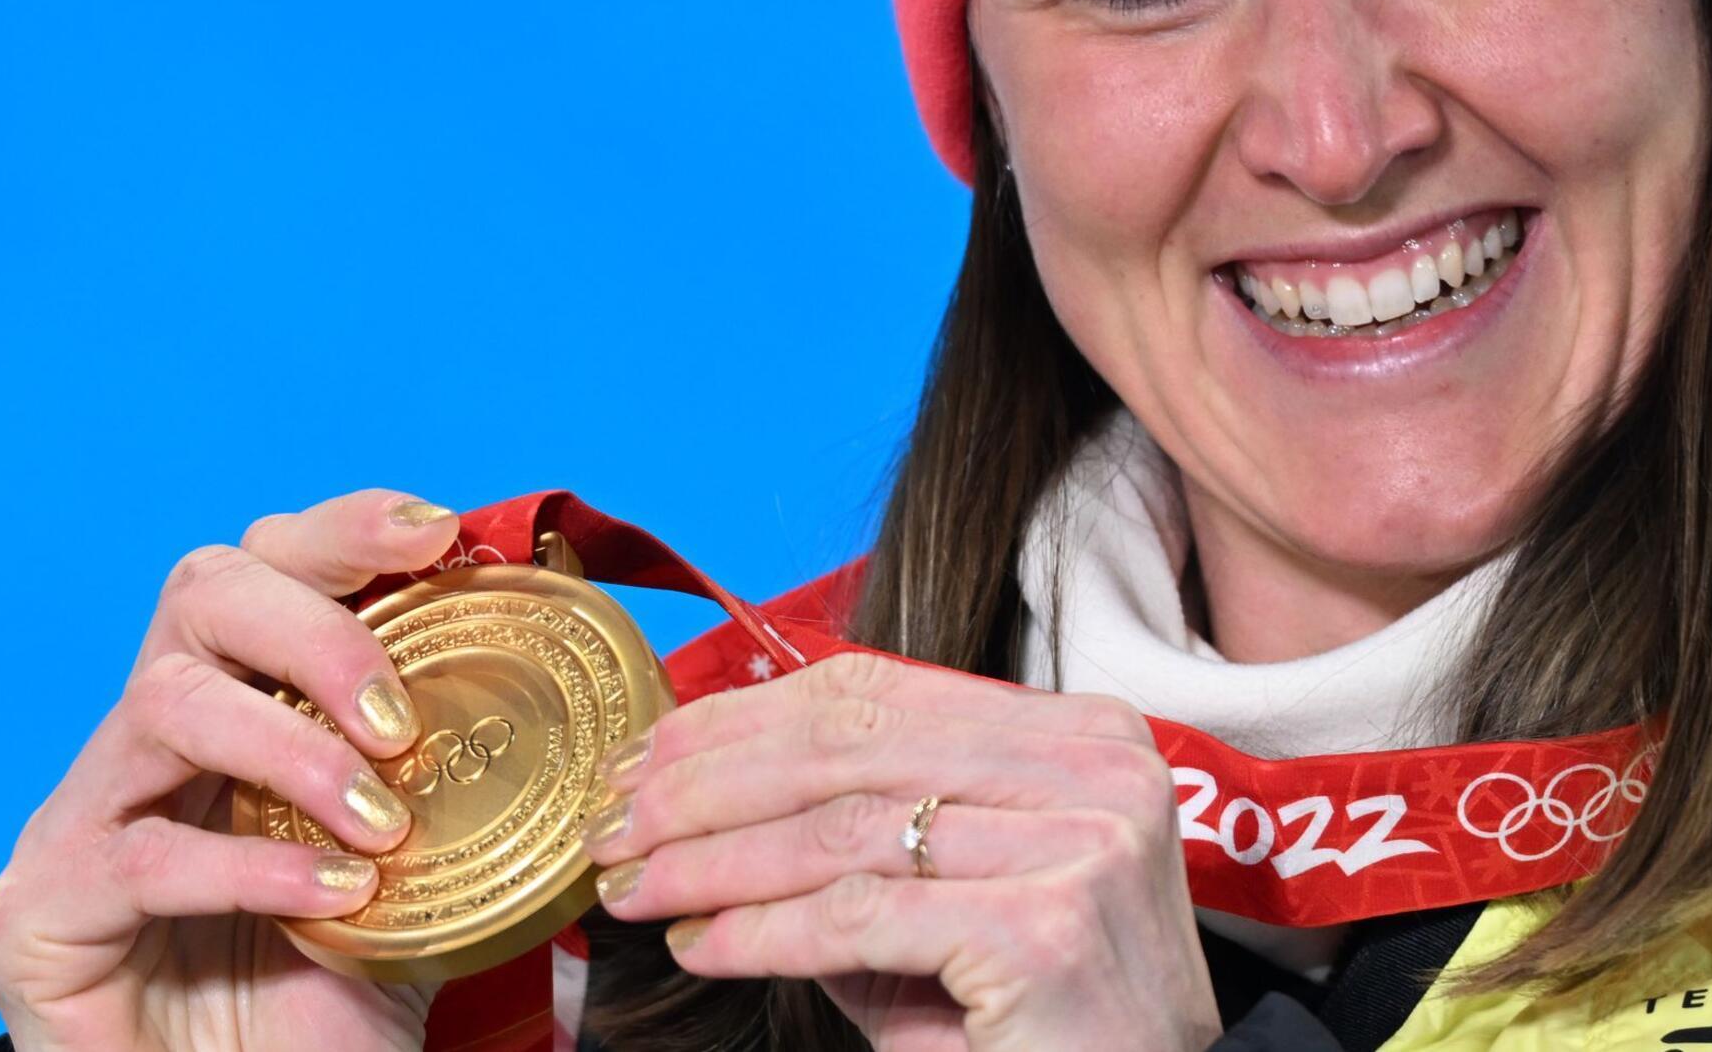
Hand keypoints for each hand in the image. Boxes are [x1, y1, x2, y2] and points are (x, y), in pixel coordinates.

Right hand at [0, 489, 462, 1051]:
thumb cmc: (333, 999)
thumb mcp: (424, 875)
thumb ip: (470, 793)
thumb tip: (595, 725)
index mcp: (239, 706)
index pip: (269, 567)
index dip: (343, 531)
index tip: (436, 532)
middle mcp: (152, 740)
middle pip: (205, 590)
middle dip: (318, 628)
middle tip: (402, 718)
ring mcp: (86, 816)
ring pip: (165, 699)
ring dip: (296, 748)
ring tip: (383, 821)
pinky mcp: (42, 910)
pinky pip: (141, 853)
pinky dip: (254, 865)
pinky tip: (337, 894)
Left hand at [582, 653, 1223, 1051]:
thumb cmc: (1038, 1022)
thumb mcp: (954, 900)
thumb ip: (865, 834)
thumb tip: (697, 795)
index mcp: (1081, 737)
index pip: (882, 691)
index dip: (750, 714)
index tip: (653, 750)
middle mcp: (1096, 771)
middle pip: (852, 745)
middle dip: (709, 780)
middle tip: (615, 820)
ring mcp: (1081, 843)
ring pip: (846, 827)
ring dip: (713, 859)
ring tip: (635, 889)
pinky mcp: (1047, 926)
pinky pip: (860, 914)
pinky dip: (761, 932)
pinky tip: (700, 947)